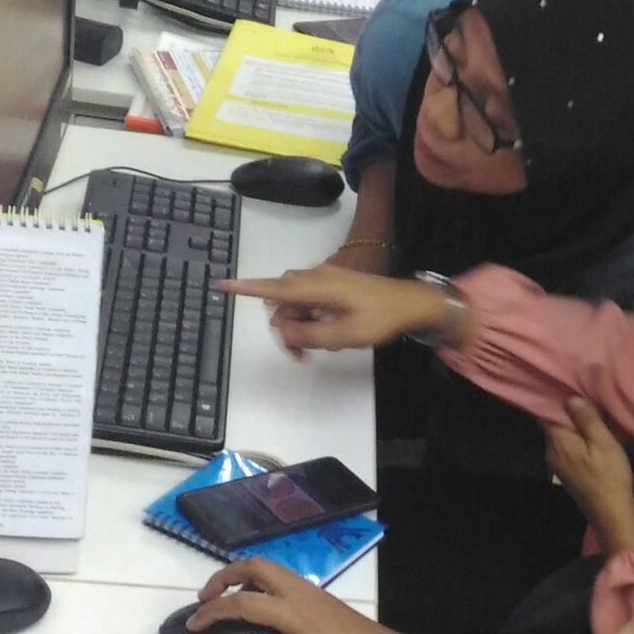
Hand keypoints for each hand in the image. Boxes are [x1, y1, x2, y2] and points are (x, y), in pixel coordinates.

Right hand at [183, 558, 464, 633]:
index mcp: (294, 611)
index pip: (243, 602)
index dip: (212, 612)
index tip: (191, 625)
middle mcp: (301, 592)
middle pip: (255, 566)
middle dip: (223, 578)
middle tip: (204, 602)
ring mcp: (312, 592)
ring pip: (269, 569)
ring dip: (240, 578)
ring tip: (224, 603)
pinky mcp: (320, 598)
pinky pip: (280, 579)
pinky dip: (258, 584)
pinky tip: (256, 608)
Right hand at [223, 260, 454, 353]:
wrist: (411, 304)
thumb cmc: (381, 318)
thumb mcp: (344, 335)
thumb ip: (307, 335)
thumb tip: (280, 329)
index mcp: (318, 286)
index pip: (274, 288)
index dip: (246, 288)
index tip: (222, 285)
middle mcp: (316, 278)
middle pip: (282, 302)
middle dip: (284, 328)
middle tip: (301, 355)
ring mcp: (325, 280)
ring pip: (295, 304)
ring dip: (298, 327)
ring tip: (318, 348)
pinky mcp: (332, 286)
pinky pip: (308, 302)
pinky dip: (310, 320)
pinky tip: (328, 335)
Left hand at [545, 399, 633, 553]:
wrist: (611, 513)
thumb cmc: (609, 476)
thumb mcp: (603, 443)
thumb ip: (587, 420)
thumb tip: (570, 397)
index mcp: (558, 442)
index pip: (543, 413)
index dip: (549, 397)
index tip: (558, 382)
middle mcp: (551, 451)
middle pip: (550, 423)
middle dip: (561, 408)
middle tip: (575, 389)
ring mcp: (557, 464)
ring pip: (559, 435)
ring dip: (569, 423)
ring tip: (584, 407)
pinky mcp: (566, 472)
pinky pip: (565, 446)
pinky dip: (573, 436)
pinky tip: (586, 432)